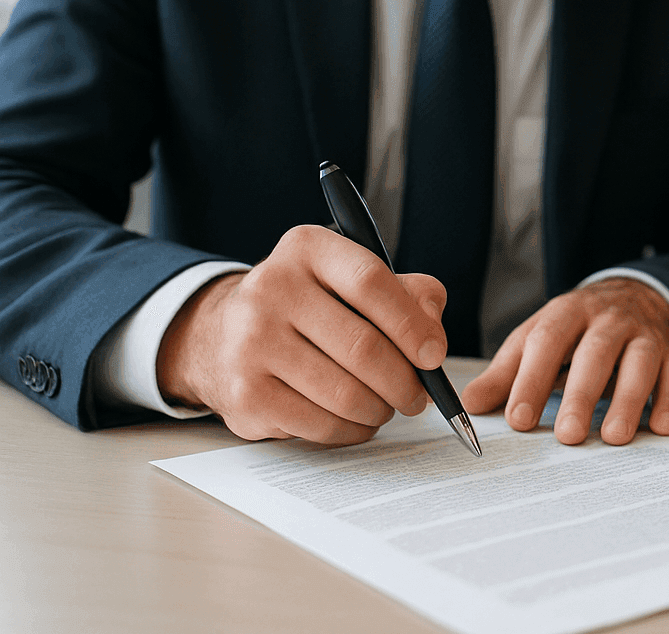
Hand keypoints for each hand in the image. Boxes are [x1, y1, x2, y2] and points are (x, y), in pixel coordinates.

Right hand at [157, 225, 448, 444]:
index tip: (434, 356)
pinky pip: (320, 424)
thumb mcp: (356, 281)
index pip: (370, 282)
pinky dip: (351, 430)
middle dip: (404, 382)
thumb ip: (410, 295)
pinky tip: (356, 420)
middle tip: (419, 396)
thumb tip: (433, 342)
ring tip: (387, 406)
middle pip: (362, 347)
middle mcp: (271, 289)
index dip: (412, 324)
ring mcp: (251, 343)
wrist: (223, 336)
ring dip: (380, 410)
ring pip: (345, 394)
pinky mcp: (245, 394)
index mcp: (307, 249)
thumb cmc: (312, 308)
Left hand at [461, 278, 668, 445]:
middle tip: (567, 435)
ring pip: (639, 362)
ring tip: (614, 436)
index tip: (518, 418)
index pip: (546, 341)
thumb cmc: (577, 328)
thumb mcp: (539, 338)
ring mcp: (643, 334)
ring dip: (629, 399)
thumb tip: (470, 405)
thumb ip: (508, 372)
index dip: (531, 379)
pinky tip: (661, 427)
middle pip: (595, 352)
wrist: (634, 296)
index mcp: (567, 312)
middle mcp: (607, 319)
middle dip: (580, 394)